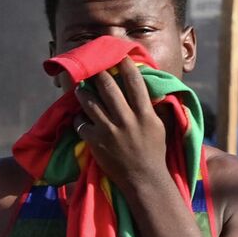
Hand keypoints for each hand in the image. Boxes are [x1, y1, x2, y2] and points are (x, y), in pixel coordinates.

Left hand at [73, 59, 170, 193]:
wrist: (144, 180)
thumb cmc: (154, 152)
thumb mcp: (158, 126)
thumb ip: (150, 107)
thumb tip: (144, 87)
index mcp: (145, 114)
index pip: (134, 83)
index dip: (126, 66)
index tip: (120, 56)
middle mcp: (127, 120)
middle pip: (109, 88)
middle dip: (99, 74)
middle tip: (94, 67)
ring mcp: (110, 131)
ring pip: (91, 102)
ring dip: (84, 92)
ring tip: (81, 88)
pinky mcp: (96, 143)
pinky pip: (81, 123)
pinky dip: (79, 117)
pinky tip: (80, 115)